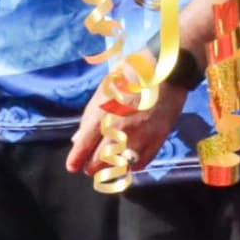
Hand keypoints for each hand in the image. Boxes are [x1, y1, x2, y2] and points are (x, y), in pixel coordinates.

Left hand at [66, 58, 190, 182]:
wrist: (166, 71)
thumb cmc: (130, 76)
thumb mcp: (104, 92)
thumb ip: (89, 117)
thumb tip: (78, 139)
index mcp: (102, 115)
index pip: (84, 147)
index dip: (76, 160)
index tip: (73, 166)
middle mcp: (119, 130)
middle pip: (99, 162)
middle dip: (92, 167)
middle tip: (90, 166)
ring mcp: (139, 138)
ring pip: (119, 167)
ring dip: (112, 168)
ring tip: (108, 165)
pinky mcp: (156, 141)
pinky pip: (140, 164)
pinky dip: (132, 164)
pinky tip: (128, 158)